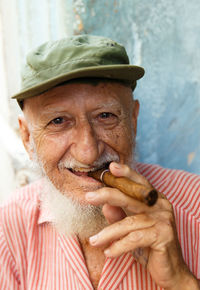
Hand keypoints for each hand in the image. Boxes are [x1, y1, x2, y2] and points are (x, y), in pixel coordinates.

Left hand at [86, 162, 199, 288]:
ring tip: (93, 241)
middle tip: (89, 197)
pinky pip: (135, 238)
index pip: (139, 182)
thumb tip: (105, 205)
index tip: (111, 167)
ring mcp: (164, 219)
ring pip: (129, 222)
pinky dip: (119, 246)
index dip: (126, 173)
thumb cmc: (149, 246)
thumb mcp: (130, 229)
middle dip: (108, 195)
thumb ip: (119, 216)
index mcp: (154, 200)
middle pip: (131, 196)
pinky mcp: (164, 235)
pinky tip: (108, 252)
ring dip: (108, 233)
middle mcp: (161, 205)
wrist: (170, 270)